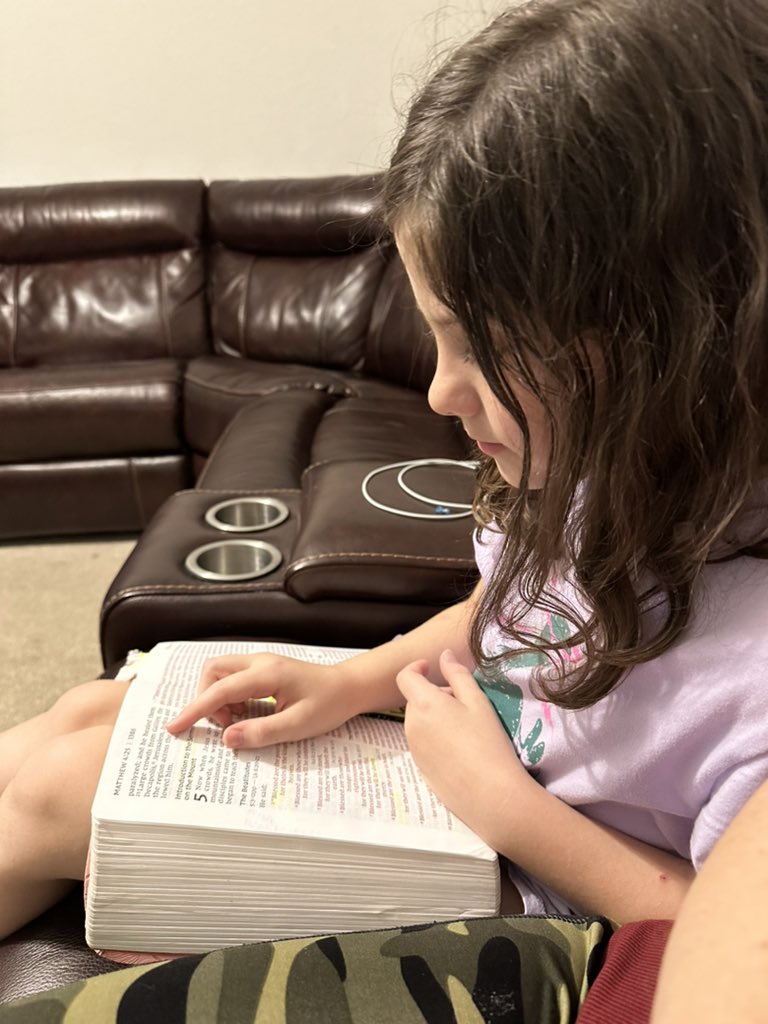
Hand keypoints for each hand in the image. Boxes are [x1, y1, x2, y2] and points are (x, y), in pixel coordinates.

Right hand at [166, 653, 357, 749]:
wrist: (349, 687)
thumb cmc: (329, 704)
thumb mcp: (298, 726)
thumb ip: (261, 732)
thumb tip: (227, 739)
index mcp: (266, 674)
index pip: (219, 691)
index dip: (194, 710)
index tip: (174, 728)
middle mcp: (259, 662)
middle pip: (213, 671)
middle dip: (206, 699)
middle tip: (225, 726)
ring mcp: (261, 663)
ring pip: (221, 673)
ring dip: (219, 698)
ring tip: (238, 722)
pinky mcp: (264, 670)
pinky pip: (234, 678)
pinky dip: (230, 697)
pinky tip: (247, 715)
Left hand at [396, 649, 528, 847]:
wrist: (490, 794)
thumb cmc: (488, 742)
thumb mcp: (477, 701)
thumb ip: (458, 674)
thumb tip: (444, 655)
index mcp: (423, 705)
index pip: (405, 677)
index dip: (416, 668)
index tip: (432, 668)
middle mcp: (411, 726)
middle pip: (416, 701)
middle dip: (435, 696)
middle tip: (466, 706)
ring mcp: (414, 750)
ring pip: (420, 723)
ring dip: (436, 718)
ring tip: (467, 730)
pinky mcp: (420, 769)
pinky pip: (424, 744)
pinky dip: (437, 739)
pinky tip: (462, 751)